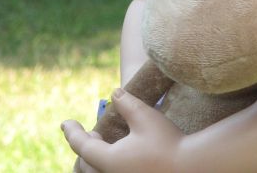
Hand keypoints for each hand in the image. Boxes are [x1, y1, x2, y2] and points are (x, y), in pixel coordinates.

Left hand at [62, 89, 183, 172]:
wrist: (191, 168)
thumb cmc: (167, 142)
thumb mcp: (144, 116)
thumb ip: (126, 103)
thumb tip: (114, 93)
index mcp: (109, 161)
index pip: (81, 145)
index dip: (72, 132)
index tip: (65, 123)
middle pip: (86, 165)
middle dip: (83, 147)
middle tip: (85, 133)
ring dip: (93, 160)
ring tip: (99, 145)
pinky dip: (105, 166)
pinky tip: (118, 155)